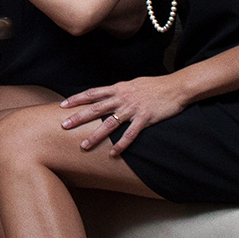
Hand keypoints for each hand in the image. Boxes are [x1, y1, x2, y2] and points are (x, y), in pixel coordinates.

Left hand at [60, 73, 188, 155]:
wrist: (175, 87)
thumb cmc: (153, 85)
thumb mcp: (132, 84)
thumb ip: (118, 90)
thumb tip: (107, 95)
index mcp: (118, 88)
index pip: (92, 93)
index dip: (77, 99)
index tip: (63, 105)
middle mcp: (122, 98)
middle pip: (96, 108)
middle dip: (78, 117)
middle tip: (64, 125)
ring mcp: (133, 109)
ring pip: (110, 124)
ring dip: (96, 135)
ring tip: (84, 146)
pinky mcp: (145, 119)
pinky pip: (130, 134)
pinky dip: (121, 145)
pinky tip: (113, 153)